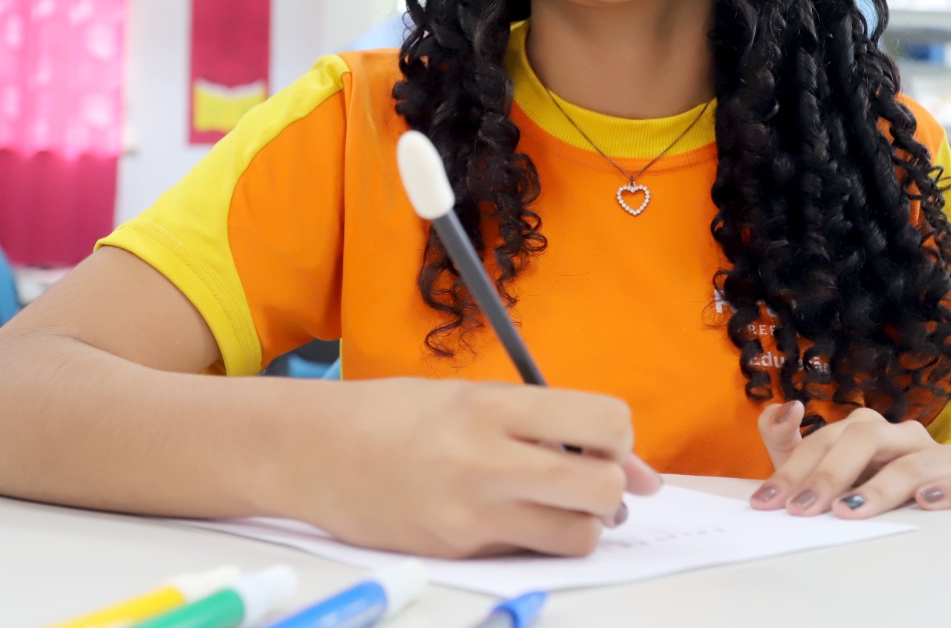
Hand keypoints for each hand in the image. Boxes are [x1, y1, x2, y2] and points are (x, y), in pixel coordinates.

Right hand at [296, 378, 662, 557]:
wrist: (311, 451)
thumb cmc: (395, 414)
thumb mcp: (472, 395)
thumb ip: (549, 423)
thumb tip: (639, 475)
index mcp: (493, 406)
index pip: (605, 422)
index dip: (618, 436)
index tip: (600, 438)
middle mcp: (486, 462)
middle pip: (602, 489)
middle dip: (611, 487)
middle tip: (587, 476)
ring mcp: (471, 516)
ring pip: (578, 536)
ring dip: (582, 522)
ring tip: (554, 502)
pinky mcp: (458, 553)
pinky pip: (531, 555)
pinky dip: (539, 540)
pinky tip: (511, 516)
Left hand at [751, 401, 950, 517]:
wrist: (944, 512)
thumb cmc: (874, 490)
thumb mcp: (824, 472)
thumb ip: (789, 443)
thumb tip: (784, 407)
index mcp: (867, 429)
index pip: (824, 440)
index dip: (792, 470)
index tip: (767, 503)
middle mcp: (904, 436)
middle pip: (865, 439)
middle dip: (829, 475)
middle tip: (803, 508)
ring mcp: (943, 456)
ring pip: (915, 461)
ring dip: (881, 487)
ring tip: (851, 511)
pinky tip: (928, 501)